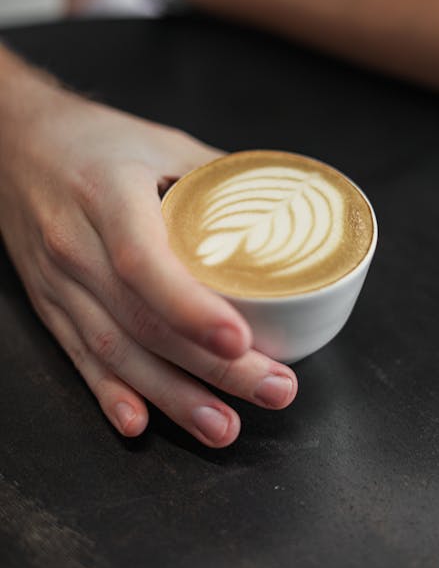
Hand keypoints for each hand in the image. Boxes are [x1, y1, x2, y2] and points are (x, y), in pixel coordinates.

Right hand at [0, 56, 297, 446]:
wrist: (15, 147)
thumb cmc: (94, 141)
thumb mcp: (161, 141)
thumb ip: (219, 176)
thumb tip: (283, 208)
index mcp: (106, 195)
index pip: (143, 261)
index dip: (191, 306)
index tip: (241, 339)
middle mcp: (77, 246)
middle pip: (142, 321)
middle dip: (211, 367)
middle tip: (273, 389)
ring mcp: (59, 283)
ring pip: (115, 351)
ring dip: (172, 397)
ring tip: (223, 426)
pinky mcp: (50, 305)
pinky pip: (79, 357)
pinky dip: (109, 394)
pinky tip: (137, 424)